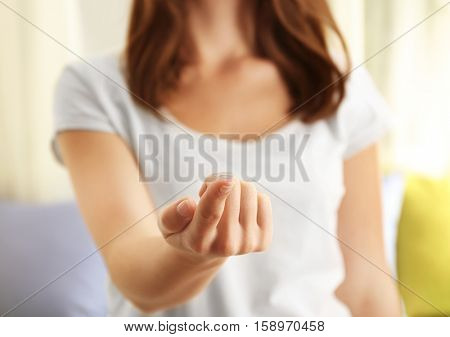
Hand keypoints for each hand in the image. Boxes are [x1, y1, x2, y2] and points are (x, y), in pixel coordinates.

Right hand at [158, 174, 272, 260]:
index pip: (209, 214)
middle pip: (232, 192)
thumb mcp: (168, 224)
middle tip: (209, 195)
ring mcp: (246, 245)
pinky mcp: (263, 241)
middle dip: (219, 182)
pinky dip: (249, 198)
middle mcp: (225, 246)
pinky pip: (263, 200)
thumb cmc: (184, 230)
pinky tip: (238, 210)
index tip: (226, 179)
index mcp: (198, 241)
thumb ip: (172, 215)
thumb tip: (188, 205)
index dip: (217, 194)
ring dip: (234, 188)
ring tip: (223, 202)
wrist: (206, 252)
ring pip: (249, 192)